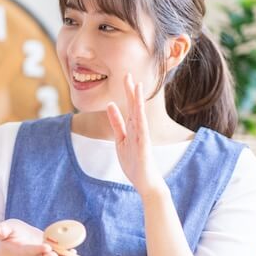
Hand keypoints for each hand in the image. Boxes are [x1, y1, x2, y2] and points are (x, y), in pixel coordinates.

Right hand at [0, 219, 80, 255]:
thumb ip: (1, 230)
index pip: (29, 250)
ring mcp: (41, 255)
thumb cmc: (9, 231)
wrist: (17, 237)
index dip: (38, 249)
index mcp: (21, 250)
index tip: (47, 247)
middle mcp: (32, 255)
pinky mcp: (48, 253)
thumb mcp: (3, 229)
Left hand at [106, 74, 165, 197]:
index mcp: (132, 127)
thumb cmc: (134, 161)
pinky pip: (141, 129)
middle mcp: (139, 129)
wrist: (144, 181)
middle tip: (127, 74)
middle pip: (134, 106)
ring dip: (138, 100)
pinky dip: (140, 118)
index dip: (127, 92)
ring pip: (139, 115)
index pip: (129, 106)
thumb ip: (116, 122)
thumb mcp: (120, 139)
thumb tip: (111, 105)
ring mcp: (142, 136)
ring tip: (137, 85)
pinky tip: (138, 109)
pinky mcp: (143, 145)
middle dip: (130, 90)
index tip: (125, 77)